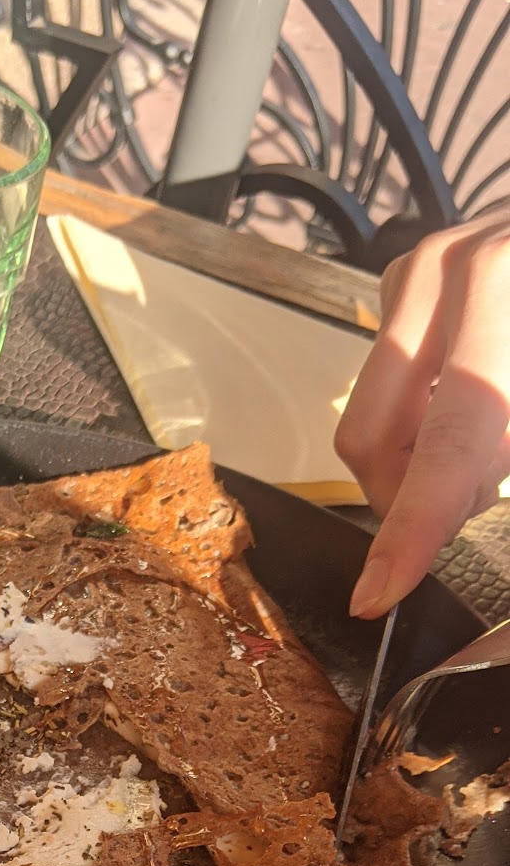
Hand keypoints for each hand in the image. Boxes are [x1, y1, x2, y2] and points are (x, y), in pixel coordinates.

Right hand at [333, 210, 509, 617]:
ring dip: (419, 461)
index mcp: (503, 293)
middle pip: (375, 439)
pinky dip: (421, 417)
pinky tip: (470, 402)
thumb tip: (465, 506)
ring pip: (370, 420)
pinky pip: (382, 383)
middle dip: (414, 495)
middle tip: (482, 494)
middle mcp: (449, 275)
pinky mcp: (404, 276)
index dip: (413, 529)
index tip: (378, 594)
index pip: (448, 444)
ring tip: (487, 444)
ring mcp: (419, 270)